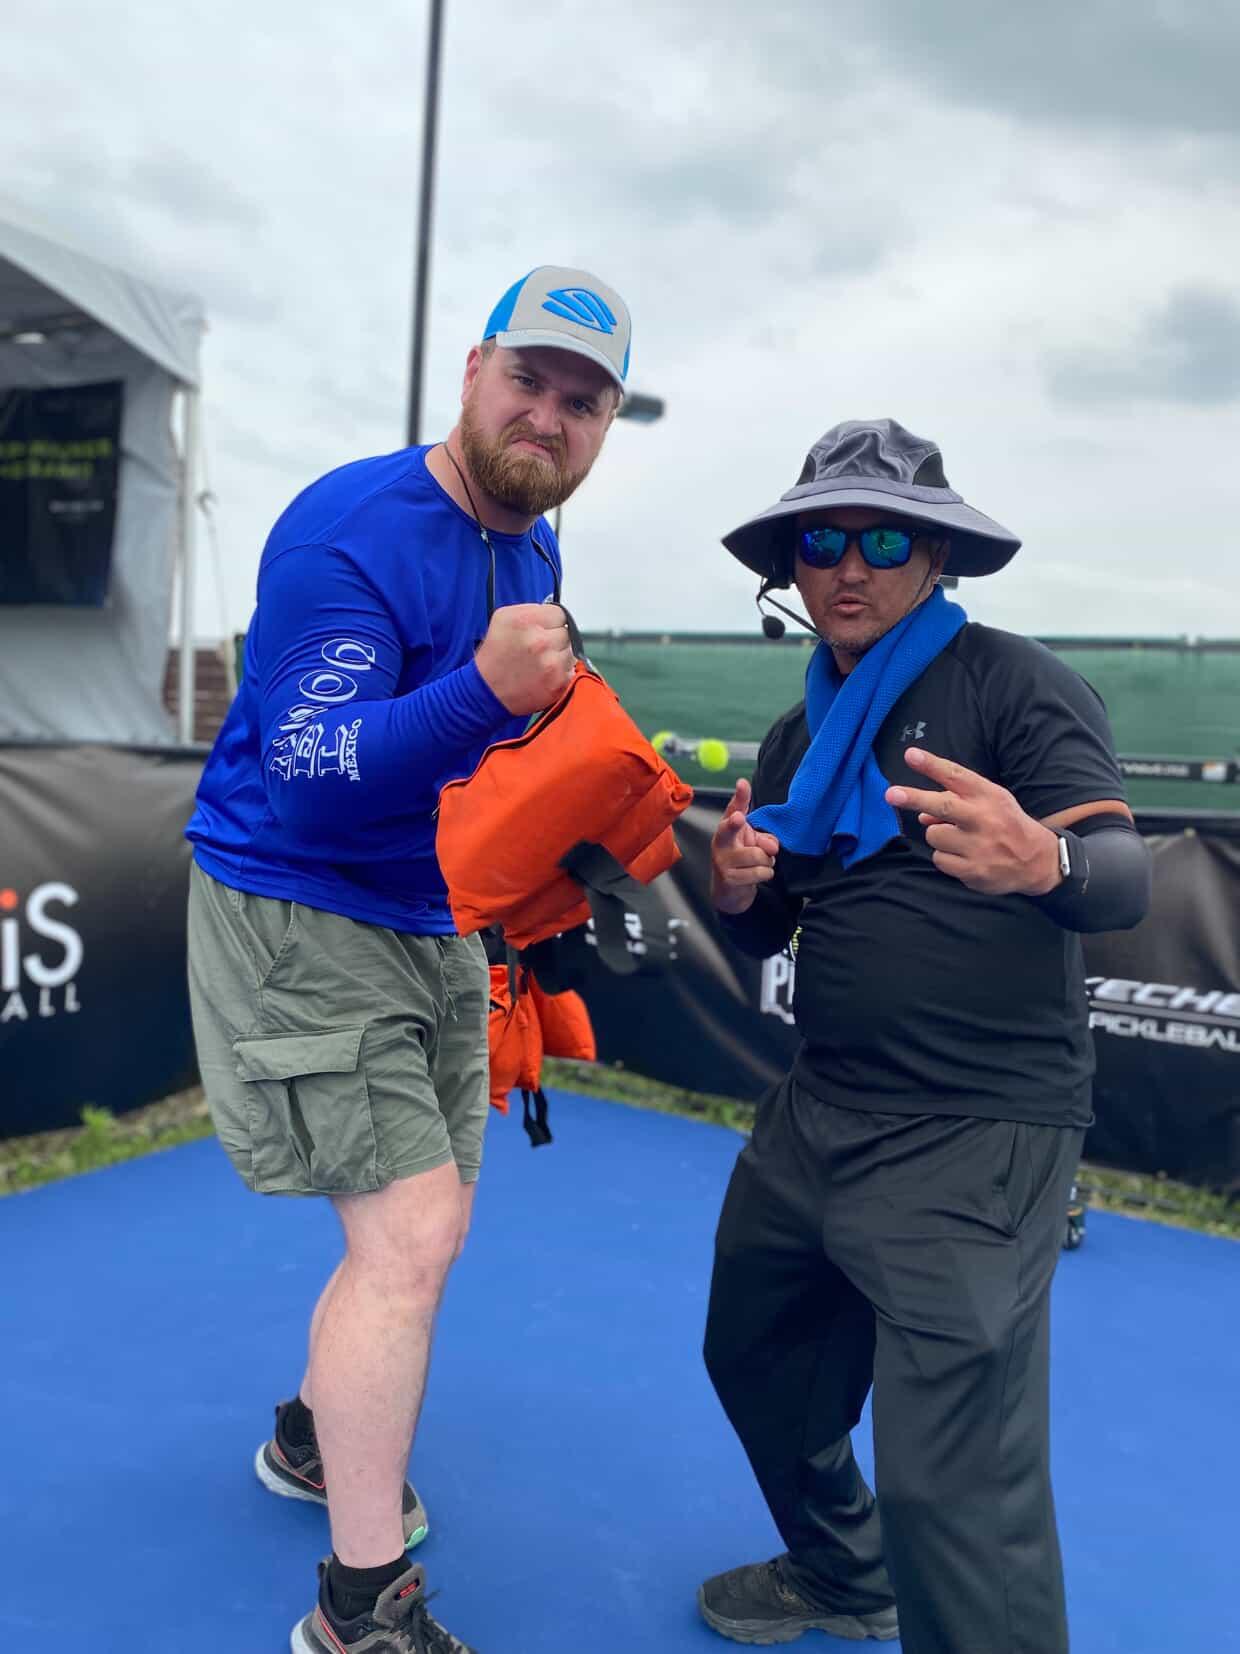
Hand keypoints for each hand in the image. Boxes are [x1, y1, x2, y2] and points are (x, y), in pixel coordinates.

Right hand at [475, 604, 573, 714]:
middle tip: (537, 648)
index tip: (544, 628)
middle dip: (554, 638)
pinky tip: (543, 674)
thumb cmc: (494, 657)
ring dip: (558, 656)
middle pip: (566, 632)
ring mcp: (552, 664)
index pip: (559, 613)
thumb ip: (532, 610)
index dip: (551, 621)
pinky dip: (559, 672)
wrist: (487, 691)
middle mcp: (540, 641)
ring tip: (539, 662)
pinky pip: (570, 670)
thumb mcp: (503, 619)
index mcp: (526, 621)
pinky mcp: (559, 683)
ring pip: (570, 651)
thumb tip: (551, 611)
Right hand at [710, 778, 780, 914]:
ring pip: (757, 855)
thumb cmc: (743, 861)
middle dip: (734, 823)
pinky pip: (759, 872)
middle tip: (739, 818)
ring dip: (766, 862)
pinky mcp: (728, 878)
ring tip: (760, 865)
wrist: (730, 892)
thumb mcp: (755, 845)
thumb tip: (772, 847)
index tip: (743, 784)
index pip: (734, 808)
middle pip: (728, 828)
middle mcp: (721, 842)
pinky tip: (757, 876)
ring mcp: (722, 860)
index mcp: (728, 828)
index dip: (740, 796)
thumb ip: (765, 840)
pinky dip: (765, 874)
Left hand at [885, 747, 1060, 896]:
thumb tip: (921, 815)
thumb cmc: (1006, 824)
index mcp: (988, 796)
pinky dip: (946, 858)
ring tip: (960, 840)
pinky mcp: (973, 871)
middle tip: (891, 794)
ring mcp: (979, 846)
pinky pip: (940, 859)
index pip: (957, 776)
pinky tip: (965, 857)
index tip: (910, 755)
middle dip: (914, 798)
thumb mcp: (990, 801)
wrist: (1038, 861)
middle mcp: (984, 819)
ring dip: (938, 836)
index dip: (932, 765)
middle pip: (942, 805)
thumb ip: (957, 800)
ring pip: (934, 835)